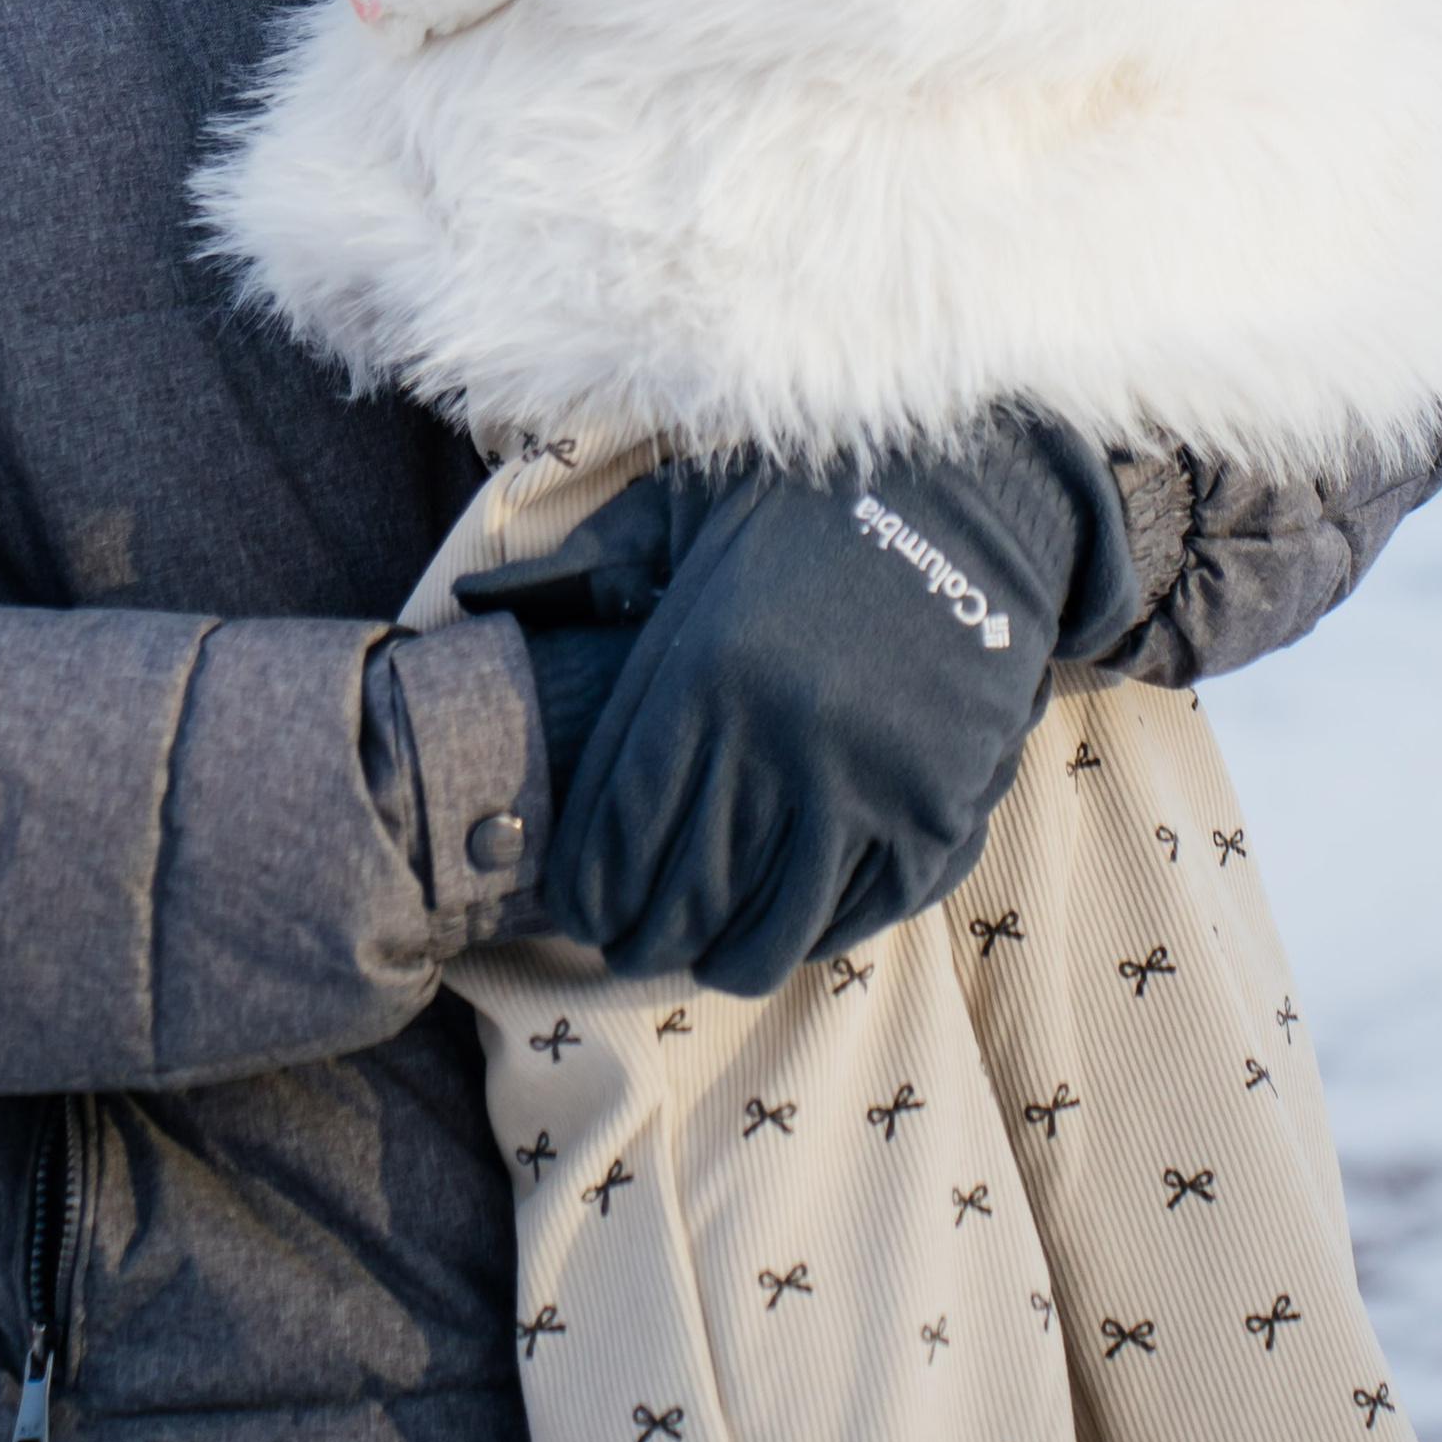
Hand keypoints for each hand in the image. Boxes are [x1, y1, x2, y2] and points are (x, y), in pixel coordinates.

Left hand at [465, 420, 1135, 995]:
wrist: (968, 488)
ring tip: (700, 950)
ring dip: (724, 953)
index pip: (618, 832)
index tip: (575, 908)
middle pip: (685, 894)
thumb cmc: (802, 501)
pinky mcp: (941, 810)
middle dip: (642, 936)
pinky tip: (786, 926)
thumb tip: (474, 601)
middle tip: (625, 946)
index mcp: (706, 674)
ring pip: (772, 927)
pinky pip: (860, 914)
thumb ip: (585, 568)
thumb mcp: (680, 510)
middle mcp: (781, 743)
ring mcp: (868, 785)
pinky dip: (816, 934)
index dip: (588, 890)